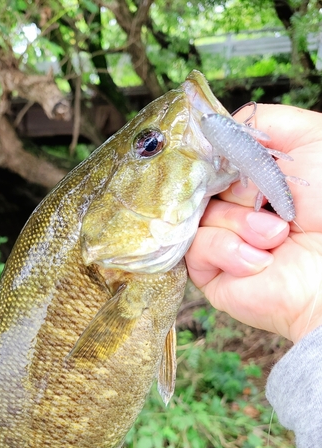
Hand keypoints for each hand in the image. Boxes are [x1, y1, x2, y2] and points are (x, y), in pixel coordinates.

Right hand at [186, 104, 321, 343]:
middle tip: (268, 201)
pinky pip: (197, 247)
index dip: (212, 157)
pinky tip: (262, 259)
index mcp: (246, 178)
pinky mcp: (210, 271)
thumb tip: (215, 128)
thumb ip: (261, 121)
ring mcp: (218, 238)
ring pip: (196, 216)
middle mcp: (228, 206)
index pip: (206, 159)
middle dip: (235, 190)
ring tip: (276, 235)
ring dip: (240, 223)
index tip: (227, 158)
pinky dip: (231, 249)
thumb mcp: (307, 138)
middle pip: (196, 185)